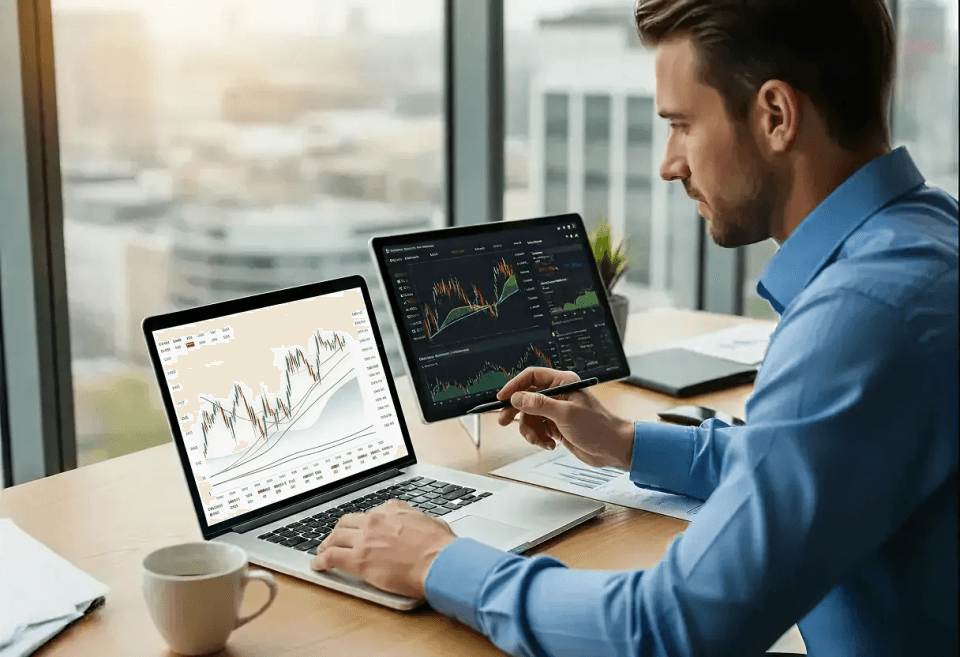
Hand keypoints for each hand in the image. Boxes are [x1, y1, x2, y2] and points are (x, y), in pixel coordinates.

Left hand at [311, 499, 456, 598]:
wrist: (439, 562)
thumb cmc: (440, 546)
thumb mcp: (431, 521)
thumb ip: (417, 519)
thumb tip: (418, 522)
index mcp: (392, 510)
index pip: (369, 513)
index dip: (362, 523)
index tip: (361, 529)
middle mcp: (374, 521)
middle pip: (347, 522)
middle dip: (339, 530)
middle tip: (335, 538)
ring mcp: (364, 539)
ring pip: (335, 537)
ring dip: (326, 544)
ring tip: (323, 551)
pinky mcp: (358, 560)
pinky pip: (331, 557)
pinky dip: (321, 561)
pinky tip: (318, 565)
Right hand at [497, 367, 634, 468]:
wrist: (612, 448)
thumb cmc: (597, 427)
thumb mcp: (565, 414)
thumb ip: (539, 405)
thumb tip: (517, 397)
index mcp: (562, 382)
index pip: (531, 377)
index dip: (514, 386)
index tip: (502, 398)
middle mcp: (557, 394)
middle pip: (525, 397)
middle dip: (516, 411)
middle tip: (504, 421)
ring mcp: (556, 410)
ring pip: (529, 416)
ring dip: (530, 430)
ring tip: (540, 440)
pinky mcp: (555, 425)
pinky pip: (537, 429)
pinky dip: (539, 438)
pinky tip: (550, 444)